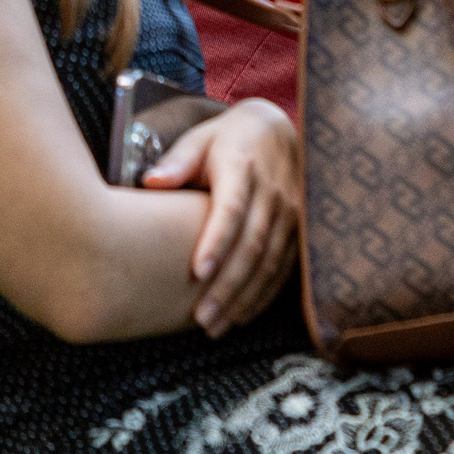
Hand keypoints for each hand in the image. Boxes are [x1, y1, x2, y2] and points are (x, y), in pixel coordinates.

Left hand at [141, 98, 300, 335]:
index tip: (197, 272)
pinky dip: (265, 294)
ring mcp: (292, 209)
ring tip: (216, 326)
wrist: (277, 128)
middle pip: (252, 244)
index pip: (231, 207)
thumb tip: (151, 182)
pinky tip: (242, 315)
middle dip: (227, 285)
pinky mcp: (301, 226)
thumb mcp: (200, 140)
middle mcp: (274, 190)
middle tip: (201, 318)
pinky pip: (286, 266)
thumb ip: (177, 161)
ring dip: (244, 297)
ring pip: (271, 262)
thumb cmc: (226, 139)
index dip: (217, 240)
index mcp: (243, 166)